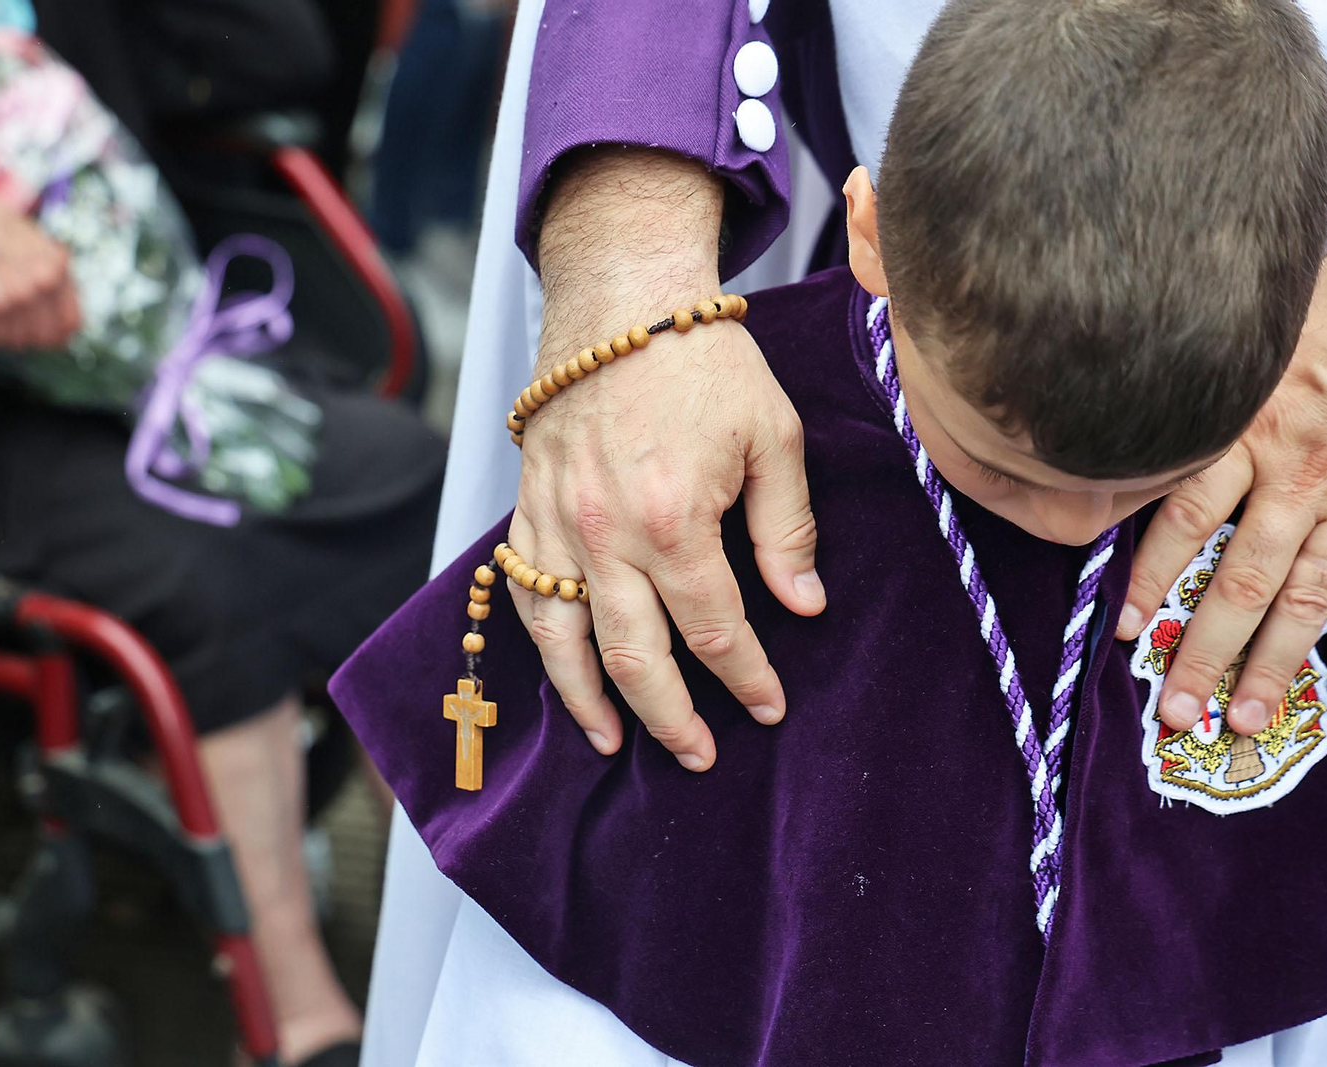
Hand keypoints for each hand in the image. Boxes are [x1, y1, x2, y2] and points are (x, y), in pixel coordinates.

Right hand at [506, 149, 825, 771]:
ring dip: (590, 701)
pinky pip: (522, 591)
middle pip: (635, 658)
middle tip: (699, 755)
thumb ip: (788, 530)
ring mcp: (557, 524)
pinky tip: (561, 669)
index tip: (768, 707)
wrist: (621, 299)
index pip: (715, 630)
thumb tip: (804, 607)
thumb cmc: (706, 362)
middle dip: (671, 719)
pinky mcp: (527, 506)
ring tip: (613, 744)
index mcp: (675, 520)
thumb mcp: (773, 436)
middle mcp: (606, 535)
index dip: (745, 678)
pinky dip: (539, 641)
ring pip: (564, 640)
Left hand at [1118, 250, 1326, 733]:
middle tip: (1176, 712)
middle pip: (1240, 584)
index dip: (1149, 580)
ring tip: (1245, 720)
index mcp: (1248, 434)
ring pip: (1308, 599)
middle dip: (1204, 654)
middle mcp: (1298, 479)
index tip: (1125, 631)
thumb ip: (1199, 386)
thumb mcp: (1252, 334)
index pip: (1183, 522)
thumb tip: (1127, 401)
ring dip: (1275, 665)